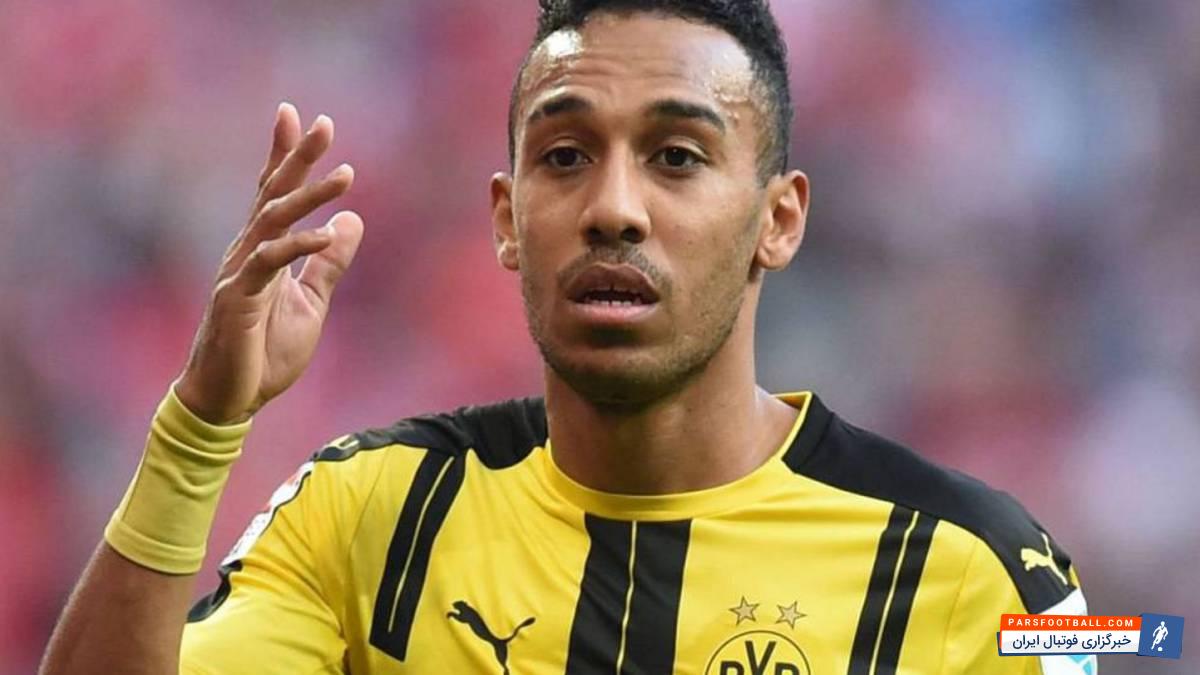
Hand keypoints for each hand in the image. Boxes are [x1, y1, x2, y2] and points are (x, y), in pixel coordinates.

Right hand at [175, 103, 363, 424]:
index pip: (275, 192)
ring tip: (346, 174)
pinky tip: (327, 233)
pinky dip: (299, 246)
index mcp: (264, 250)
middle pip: (273, 193)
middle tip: (323, 122)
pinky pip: (269, 263)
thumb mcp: (311, 302)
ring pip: (273, 220)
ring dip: (309, 195)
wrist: (230, 399)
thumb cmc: (264, 351)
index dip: (286, 154)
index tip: (298, 115)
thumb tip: (352, 220)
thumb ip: (329, 263)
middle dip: (297, 156)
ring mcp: (239, 272)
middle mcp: (248, 251)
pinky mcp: (237, 298)